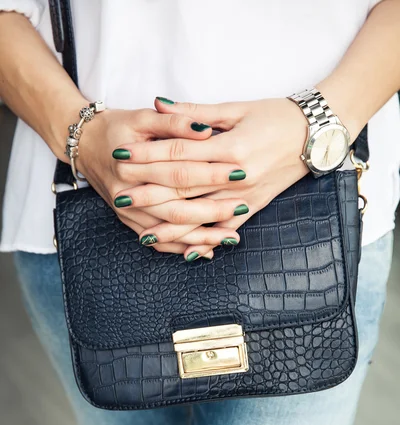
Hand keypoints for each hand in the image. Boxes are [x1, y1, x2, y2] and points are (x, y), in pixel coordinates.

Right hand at [77, 107, 239, 256]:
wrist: (85, 146)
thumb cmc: (118, 128)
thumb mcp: (143, 117)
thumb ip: (175, 121)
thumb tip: (206, 130)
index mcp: (132, 164)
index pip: (179, 172)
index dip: (210, 173)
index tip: (239, 173)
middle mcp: (128, 193)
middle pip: (176, 208)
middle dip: (212, 211)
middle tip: (242, 208)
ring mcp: (128, 213)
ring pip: (169, 232)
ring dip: (201, 237)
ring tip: (232, 237)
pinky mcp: (129, 222)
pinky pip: (158, 243)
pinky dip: (182, 248)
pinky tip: (207, 251)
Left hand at [120, 97, 308, 258]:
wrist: (316, 136)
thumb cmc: (277, 116)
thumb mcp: (237, 108)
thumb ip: (195, 114)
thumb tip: (158, 105)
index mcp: (229, 146)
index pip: (179, 153)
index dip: (147, 156)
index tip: (122, 158)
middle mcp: (236, 176)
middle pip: (184, 186)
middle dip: (149, 192)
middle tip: (120, 197)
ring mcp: (245, 196)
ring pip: (202, 214)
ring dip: (171, 225)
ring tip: (143, 234)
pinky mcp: (254, 207)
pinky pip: (226, 229)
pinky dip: (206, 241)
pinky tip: (186, 253)